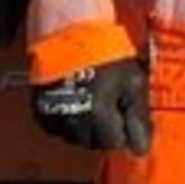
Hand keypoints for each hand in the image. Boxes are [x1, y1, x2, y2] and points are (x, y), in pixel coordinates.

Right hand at [31, 55, 151, 157]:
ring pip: (78, 138)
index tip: (125, 113)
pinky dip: (69, 120)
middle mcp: (75, 123)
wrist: (69, 35)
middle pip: (96, 143)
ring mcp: (56, 119)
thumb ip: (138, 118)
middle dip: (106, 129)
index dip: (124, 129)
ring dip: (88, 126)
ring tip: (92, 100)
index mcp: (98, 116)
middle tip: (110, 103)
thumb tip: (141, 148)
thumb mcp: (133, 83)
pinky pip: (59, 129)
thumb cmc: (106, 56)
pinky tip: (76, 101)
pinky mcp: (42, 114)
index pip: (116, 143)